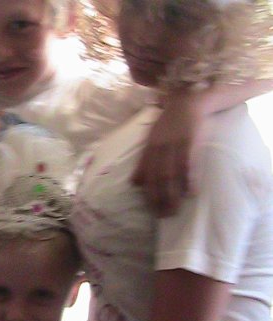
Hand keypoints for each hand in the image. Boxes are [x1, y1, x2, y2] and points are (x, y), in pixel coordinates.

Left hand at [132, 95, 203, 216]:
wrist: (186, 100)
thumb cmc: (168, 123)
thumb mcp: (151, 141)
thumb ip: (144, 162)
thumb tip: (134, 183)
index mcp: (149, 148)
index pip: (145, 175)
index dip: (147, 193)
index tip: (150, 210)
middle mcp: (159, 148)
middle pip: (157, 178)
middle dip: (158, 199)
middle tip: (162, 216)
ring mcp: (174, 144)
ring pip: (171, 174)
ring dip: (172, 194)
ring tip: (174, 210)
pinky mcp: (190, 140)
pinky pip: (189, 163)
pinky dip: (189, 179)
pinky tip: (191, 193)